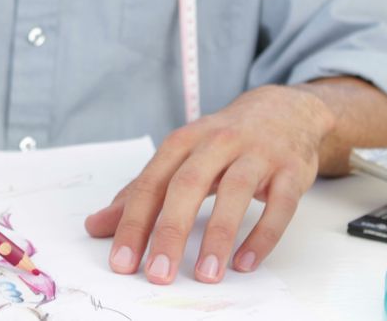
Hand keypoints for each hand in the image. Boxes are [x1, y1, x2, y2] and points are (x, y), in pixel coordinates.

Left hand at [84, 85, 333, 283]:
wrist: (285, 112)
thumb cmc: (223, 142)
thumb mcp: (179, 158)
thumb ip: (140, 193)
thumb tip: (96, 226)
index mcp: (183, 142)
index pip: (151, 184)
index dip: (133, 223)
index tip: (122, 262)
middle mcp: (217, 143)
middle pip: (188, 186)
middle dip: (170, 232)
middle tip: (158, 274)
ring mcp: (256, 155)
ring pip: (235, 193)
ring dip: (219, 236)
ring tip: (206, 274)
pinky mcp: (290, 171)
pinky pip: (279, 204)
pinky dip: (263, 235)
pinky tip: (245, 262)